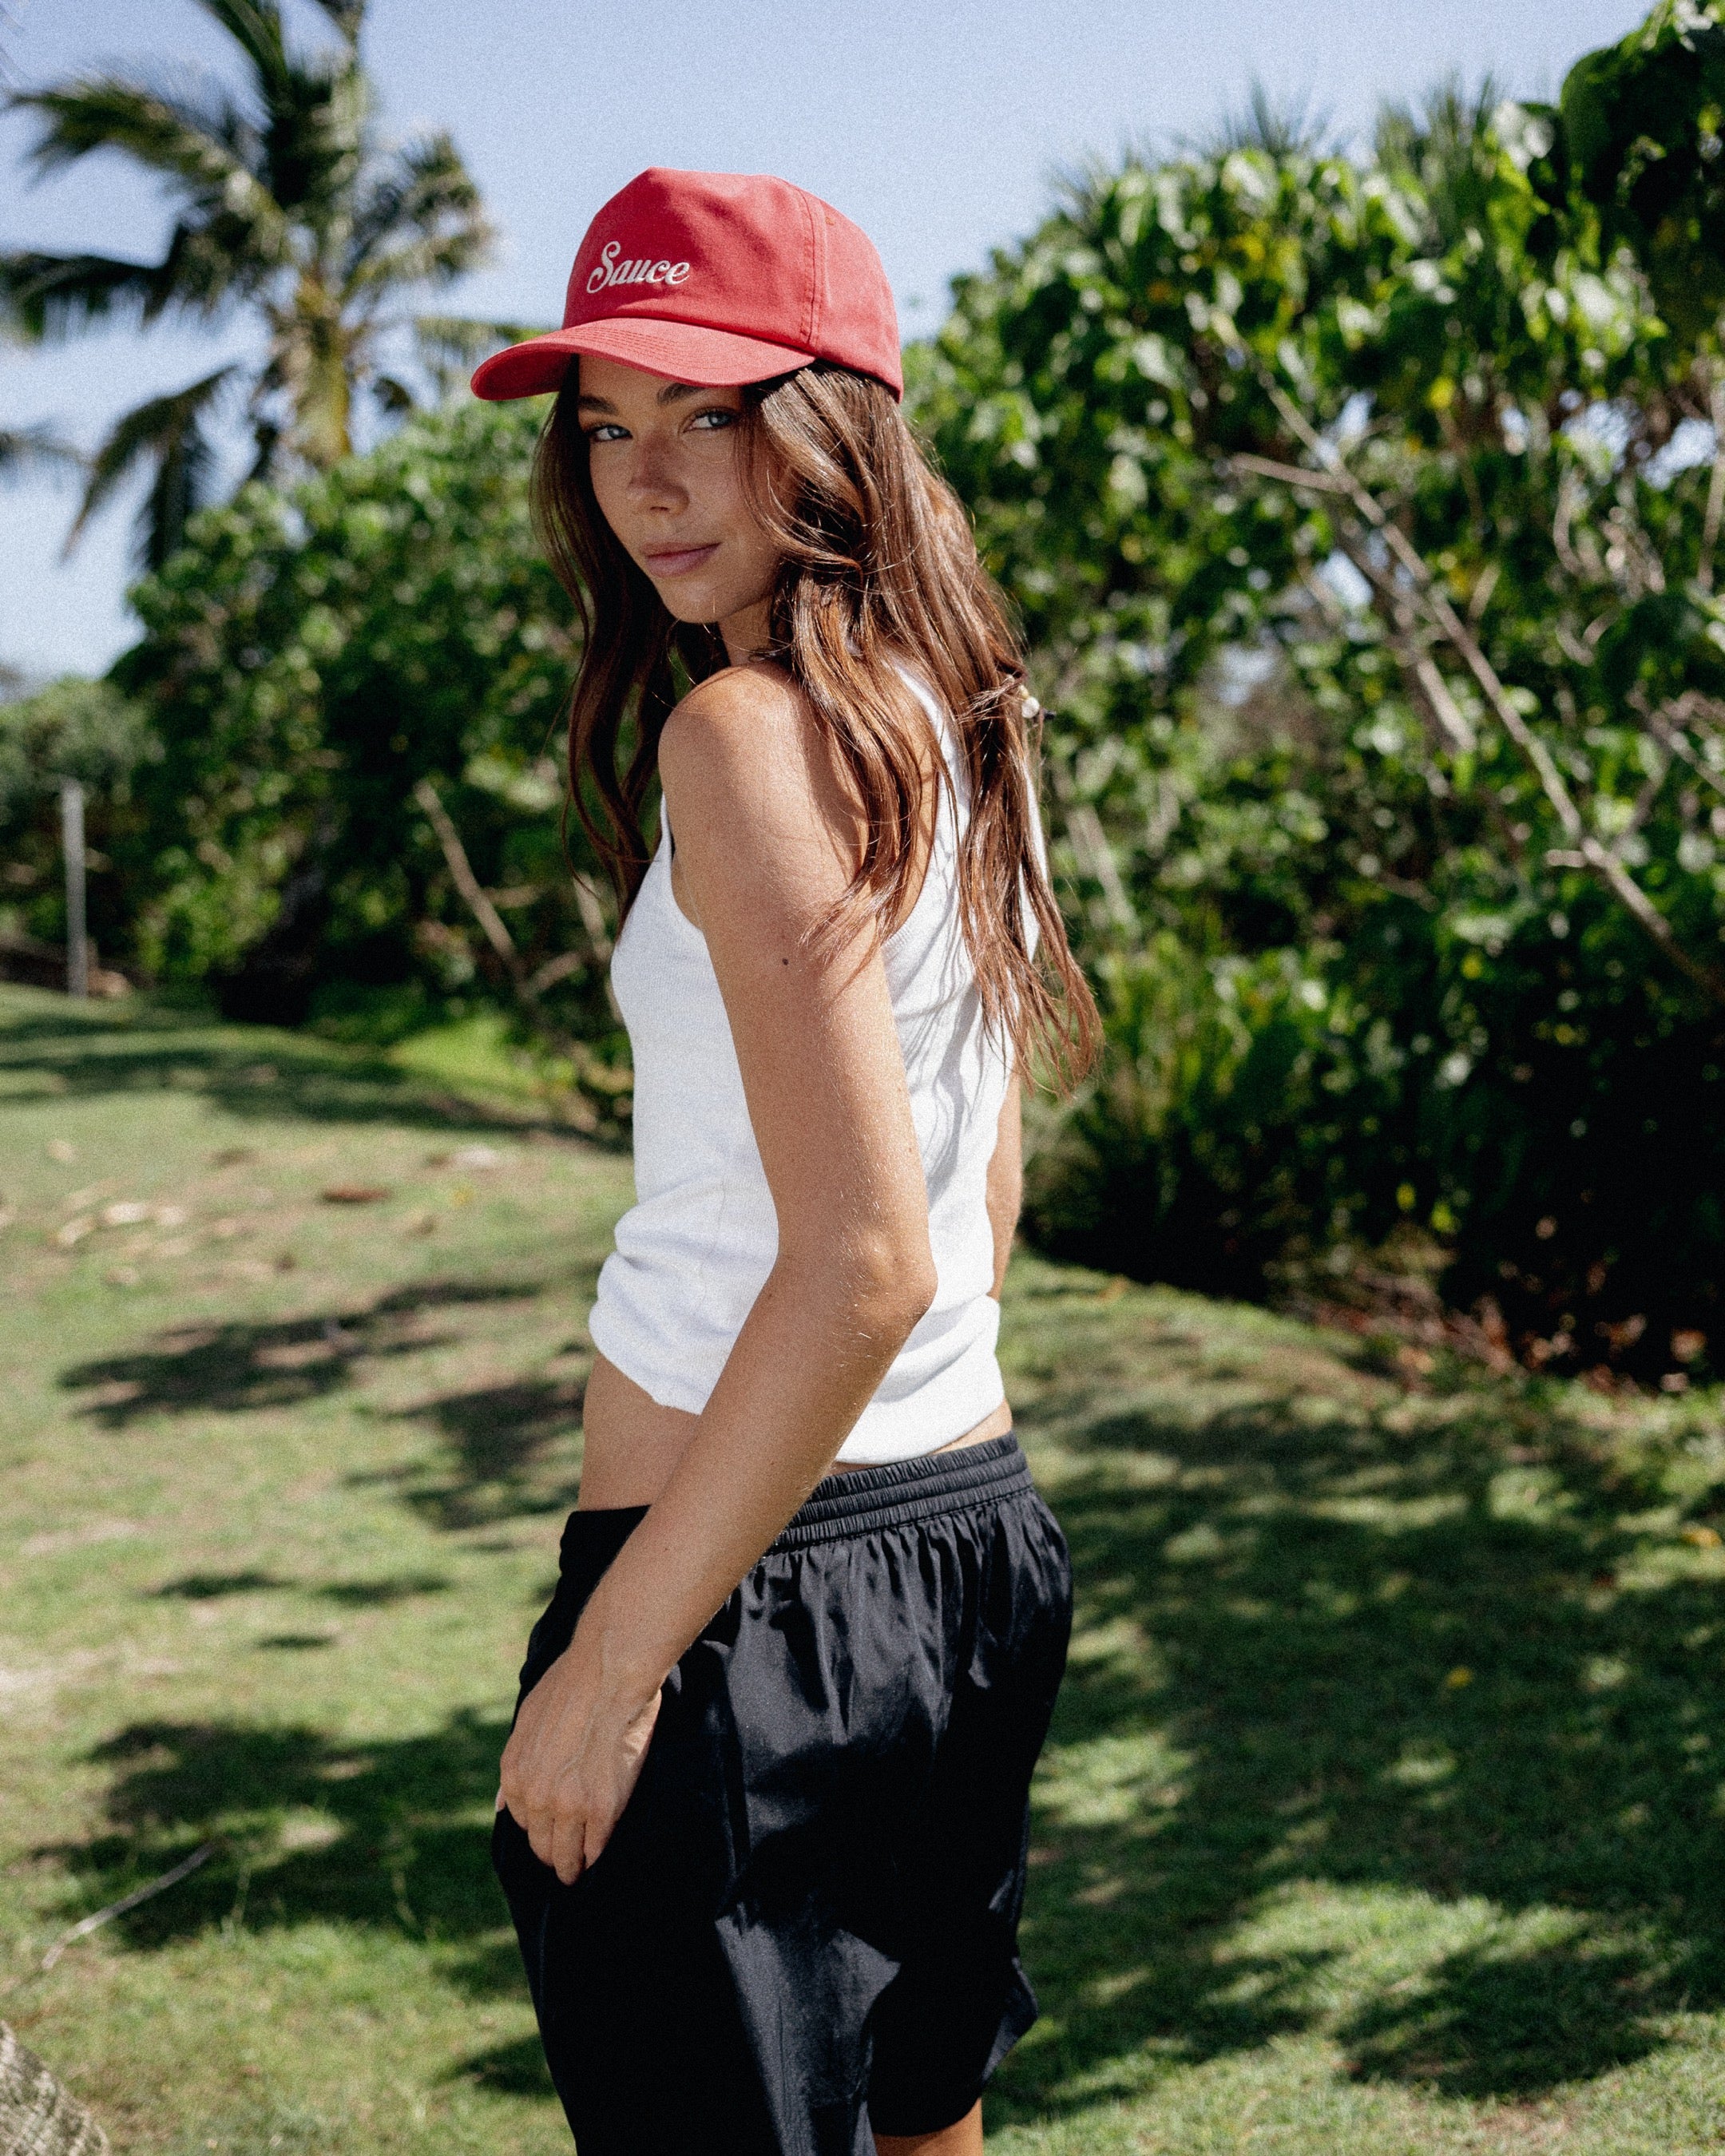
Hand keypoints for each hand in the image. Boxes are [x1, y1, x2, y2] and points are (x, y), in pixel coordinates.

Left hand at [498, 1640, 662, 1884]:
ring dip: (573, 1865)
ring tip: (582, 1869)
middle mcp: (535, 1795)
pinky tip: (601, 1851)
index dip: (539, 1829)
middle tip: (567, 1862)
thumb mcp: (528, 1719)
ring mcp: (568, 1805)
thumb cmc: (574, 1683)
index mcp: (514, 1773)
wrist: (610, 1669)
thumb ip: (516, 1763)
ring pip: (566, 1855)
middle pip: (540, 1845)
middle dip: (553, 1854)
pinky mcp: (602, 1808)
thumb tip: (498, 1805)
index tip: (552, 1834)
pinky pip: (595, 1847)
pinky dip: (597, 1852)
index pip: (522, 1822)